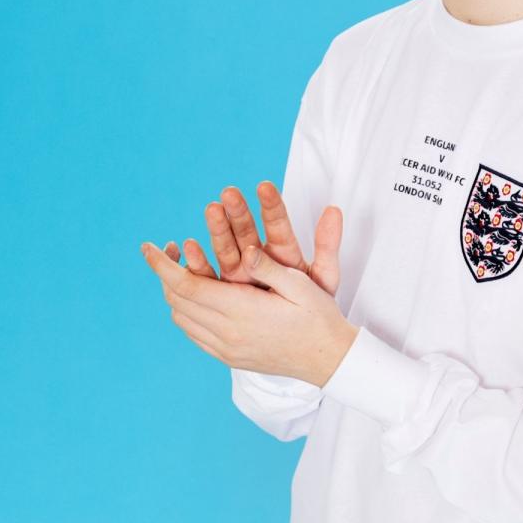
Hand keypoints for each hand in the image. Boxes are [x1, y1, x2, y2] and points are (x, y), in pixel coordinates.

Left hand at [141, 241, 357, 386]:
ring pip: (182, 318)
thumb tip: (244, 250)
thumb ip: (268, 268)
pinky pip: (194, 334)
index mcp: (242, 311)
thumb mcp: (300, 285)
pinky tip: (196, 297)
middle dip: (165, 273)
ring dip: (174, 293)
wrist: (328, 359)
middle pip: (178, 300)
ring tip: (180, 270)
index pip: (187, 286)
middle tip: (167, 250)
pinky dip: (186, 312)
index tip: (148, 246)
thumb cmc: (318, 317)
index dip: (162, 265)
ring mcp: (227, 349)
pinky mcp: (229, 358)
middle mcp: (228, 333)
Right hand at [199, 181, 342, 294]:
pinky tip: (187, 247)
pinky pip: (210, 275)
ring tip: (211, 211)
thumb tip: (335, 210)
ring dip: (218, 229)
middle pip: (246, 230)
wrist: (301, 335)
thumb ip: (328, 246)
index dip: (272, 205)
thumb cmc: (315, 302)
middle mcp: (259, 257)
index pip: (277, 223)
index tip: (266, 186)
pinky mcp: (225, 290)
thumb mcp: (326, 276)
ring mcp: (239, 272)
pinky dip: (200, 262)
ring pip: (226, 247)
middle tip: (229, 193)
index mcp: (283, 251)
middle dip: (238, 211)